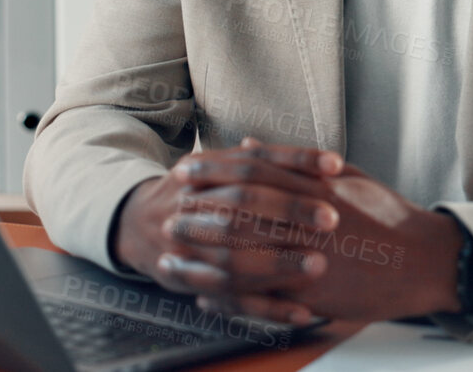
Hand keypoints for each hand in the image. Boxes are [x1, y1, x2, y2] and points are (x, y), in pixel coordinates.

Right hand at [112, 138, 342, 323]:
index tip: (336, 167)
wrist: (136, 223)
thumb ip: (266, 165)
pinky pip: (228, 298)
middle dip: (288, 209)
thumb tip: (329, 164)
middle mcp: (189, 201)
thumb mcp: (220, 168)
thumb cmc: (197, 194)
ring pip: (231, 254)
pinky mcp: (185, 279)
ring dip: (277, 262)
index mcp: (202, 168)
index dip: (296, 160)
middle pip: (241, 201)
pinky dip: (266, 308)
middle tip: (331, 218)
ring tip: (318, 264)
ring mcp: (183, 242)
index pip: (252, 160)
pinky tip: (301, 312)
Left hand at [197, 165, 464, 324]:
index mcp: (313, 186)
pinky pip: (260, 296)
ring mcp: (308, 256)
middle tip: (171, 210)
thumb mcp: (345, 177)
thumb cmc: (386, 217)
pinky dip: (228, 298)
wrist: (422, 260)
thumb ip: (295, 161)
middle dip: (201, 212)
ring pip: (244, 256)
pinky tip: (205, 298)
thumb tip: (250, 143)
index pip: (253, 172)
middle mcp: (307, 219)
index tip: (185, 169)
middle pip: (240, 212)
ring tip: (176, 254)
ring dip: (205, 256)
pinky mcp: (312, 292)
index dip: (214, 171)